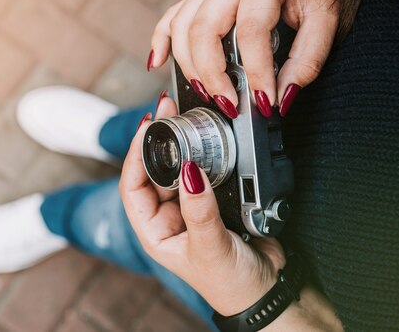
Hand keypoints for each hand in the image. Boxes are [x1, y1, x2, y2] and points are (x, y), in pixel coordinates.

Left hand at [119, 97, 342, 329]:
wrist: (267, 290)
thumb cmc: (230, 282)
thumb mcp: (210, 247)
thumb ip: (200, 211)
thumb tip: (188, 170)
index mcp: (154, 230)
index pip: (132, 185)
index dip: (134, 154)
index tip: (146, 126)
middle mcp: (167, 216)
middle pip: (153, 169)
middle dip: (157, 138)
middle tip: (166, 108)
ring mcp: (190, 206)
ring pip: (178, 166)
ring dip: (180, 141)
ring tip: (183, 113)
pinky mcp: (214, 198)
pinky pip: (204, 169)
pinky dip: (204, 151)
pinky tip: (207, 134)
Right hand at [148, 0, 337, 117]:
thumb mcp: (325, 21)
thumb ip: (307, 61)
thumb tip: (282, 98)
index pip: (251, 31)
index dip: (256, 72)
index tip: (265, 102)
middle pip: (204, 30)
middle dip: (211, 74)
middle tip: (228, 104)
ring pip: (183, 27)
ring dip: (188, 65)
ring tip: (206, 93)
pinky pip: (171, 17)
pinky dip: (161, 41)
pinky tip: (157, 63)